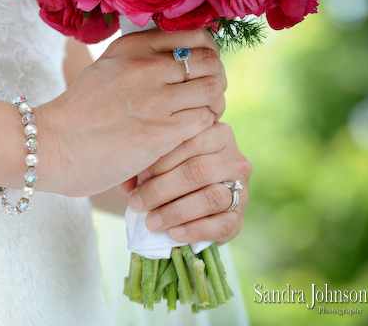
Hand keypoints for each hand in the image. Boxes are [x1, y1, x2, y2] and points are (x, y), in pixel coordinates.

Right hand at [35, 28, 225, 196]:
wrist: (53, 146)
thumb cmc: (79, 113)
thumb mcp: (105, 68)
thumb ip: (138, 58)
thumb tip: (176, 56)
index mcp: (133, 47)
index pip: (196, 36)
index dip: (209, 54)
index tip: (202, 71)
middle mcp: (146, 67)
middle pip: (210, 61)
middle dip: (216, 79)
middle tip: (206, 96)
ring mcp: (155, 99)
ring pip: (212, 90)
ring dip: (213, 104)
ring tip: (200, 116)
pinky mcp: (161, 131)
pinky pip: (204, 119)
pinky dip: (204, 126)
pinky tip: (189, 134)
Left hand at [126, 122, 250, 243]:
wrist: (191, 205)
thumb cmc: (172, 174)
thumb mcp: (162, 163)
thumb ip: (145, 166)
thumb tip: (125, 185)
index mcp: (217, 133)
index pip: (190, 141)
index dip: (161, 160)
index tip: (137, 176)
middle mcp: (234, 159)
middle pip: (198, 171)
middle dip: (162, 188)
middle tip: (137, 203)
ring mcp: (242, 189)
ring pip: (212, 197)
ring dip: (176, 211)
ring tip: (151, 222)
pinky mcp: (240, 218)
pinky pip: (222, 224)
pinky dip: (195, 230)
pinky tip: (173, 234)